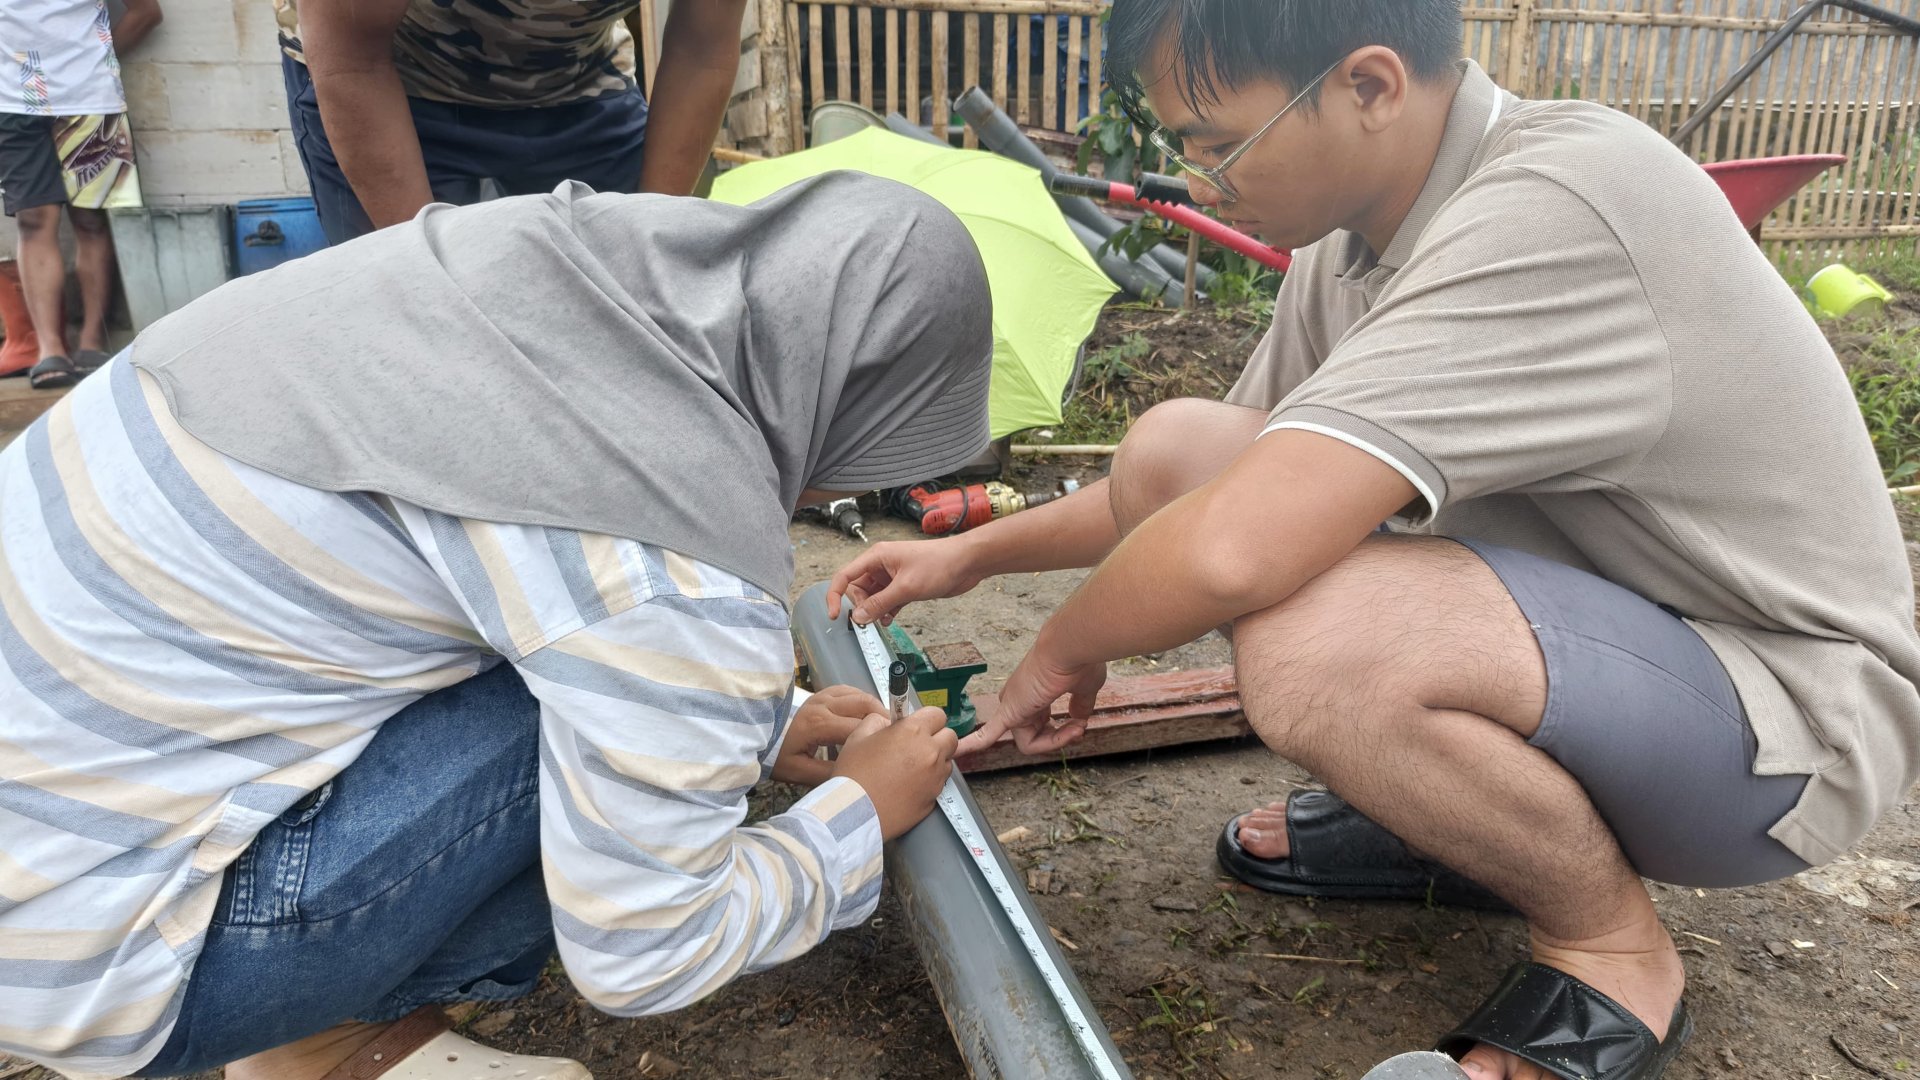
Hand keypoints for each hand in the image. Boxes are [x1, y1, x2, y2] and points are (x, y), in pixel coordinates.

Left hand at [772, 685, 883, 784]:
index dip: (878, 737)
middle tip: (894, 736)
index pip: (859, 728)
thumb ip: (831, 774)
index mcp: (818, 724)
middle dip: (883, 718)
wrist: (758, 738)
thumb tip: (858, 776)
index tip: (892, 749)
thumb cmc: (778, 757)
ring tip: (883, 727)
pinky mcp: (821, 693)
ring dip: (874, 708)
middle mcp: (823, 704)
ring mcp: (822, 695)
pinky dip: (862, 701)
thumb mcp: (801, 773)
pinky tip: (866, 715)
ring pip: (859, 694)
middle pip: (864, 704)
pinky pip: (849, 691)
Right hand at [827, 538, 984, 626]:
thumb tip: (859, 617)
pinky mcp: (905, 586)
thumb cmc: (938, 564)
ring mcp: (893, 576)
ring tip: (882, 621)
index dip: (835, 596)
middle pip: (857, 589)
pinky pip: (887, 601)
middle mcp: (881, 565)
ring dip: (874, 611)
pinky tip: (891, 620)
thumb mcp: (906, 587)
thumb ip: (880, 603)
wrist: (967, 562)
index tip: (834, 616)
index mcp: (876, 557)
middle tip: (869, 620)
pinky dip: (886, 611)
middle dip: (861, 606)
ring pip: (873, 597)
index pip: (845, 576)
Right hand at [833, 706, 959, 838]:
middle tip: (918, 745)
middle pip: (950, 737)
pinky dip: (930, 781)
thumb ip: (877, 721)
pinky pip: (939, 783)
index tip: (917, 725)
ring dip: (936, 761)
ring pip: (947, 761)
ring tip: (912, 768)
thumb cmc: (854, 774)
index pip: (937, 715)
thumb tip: (887, 721)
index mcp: (913, 732)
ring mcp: (935, 777)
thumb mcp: (858, 736)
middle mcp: (931, 752)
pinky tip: (910, 785)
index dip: (927, 719)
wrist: (854, 812)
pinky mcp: (934, 798)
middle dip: (937, 738)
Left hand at [956, 643, 1103, 756]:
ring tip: (1074, 730)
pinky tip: (957, 754)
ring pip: (1029, 743)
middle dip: (1059, 738)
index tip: (1081, 725)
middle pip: (1035, 736)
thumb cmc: (1078, 662)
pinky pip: (987, 735)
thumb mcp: (1084, 688)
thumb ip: (1080, 705)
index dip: (1063, 733)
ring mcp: (1013, 704)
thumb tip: (1079, 720)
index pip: (1043, 725)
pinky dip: (972, 745)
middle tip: (1078, 729)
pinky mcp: (1009, 711)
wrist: (1069, 648)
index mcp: (1037, 693)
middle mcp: (1021, 699)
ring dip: (1055, 742)